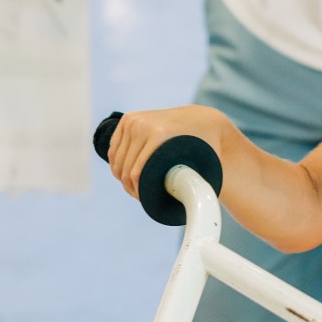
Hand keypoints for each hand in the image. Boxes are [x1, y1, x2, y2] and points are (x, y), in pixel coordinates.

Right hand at [108, 106, 225, 199]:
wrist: (203, 120)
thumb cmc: (207, 145)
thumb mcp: (205, 162)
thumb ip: (199, 182)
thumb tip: (192, 202)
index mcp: (159, 134)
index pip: (136, 172)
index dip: (138, 191)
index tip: (145, 199)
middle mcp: (142, 124)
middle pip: (125, 166)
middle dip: (129, 186)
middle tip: (140, 197)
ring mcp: (134, 120)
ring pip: (117, 159)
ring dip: (121, 177)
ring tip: (134, 188)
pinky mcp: (128, 119)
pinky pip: (114, 148)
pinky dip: (116, 163)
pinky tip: (124, 175)